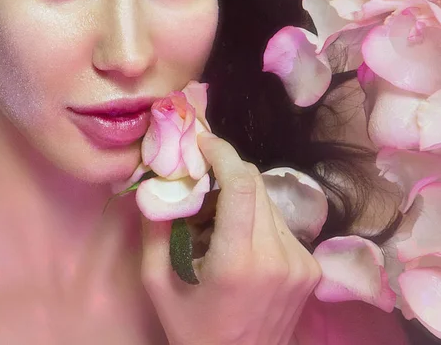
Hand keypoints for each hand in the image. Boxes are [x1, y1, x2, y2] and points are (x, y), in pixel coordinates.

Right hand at [140, 131, 320, 344]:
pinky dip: (255, 216)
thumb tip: (155, 183)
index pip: (242, 184)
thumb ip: (155, 231)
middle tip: (201, 171)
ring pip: (268, 200)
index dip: (223, 153)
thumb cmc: (194, 332)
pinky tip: (238, 236)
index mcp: (239, 262)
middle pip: (256, 184)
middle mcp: (278, 256)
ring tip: (215, 211)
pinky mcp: (310, 267)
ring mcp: (301, 261)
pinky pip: (279, 222)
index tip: (202, 141)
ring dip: (240, 192)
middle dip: (227, 168)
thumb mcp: (159, 286)